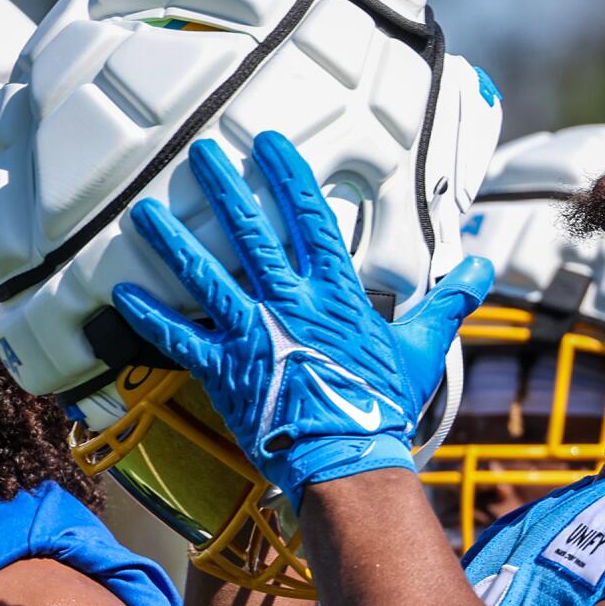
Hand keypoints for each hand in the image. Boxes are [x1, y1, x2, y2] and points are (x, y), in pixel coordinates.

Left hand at [113, 131, 491, 508]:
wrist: (349, 461)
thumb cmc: (385, 406)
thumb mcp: (423, 348)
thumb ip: (449, 301)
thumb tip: (484, 267)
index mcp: (336, 293)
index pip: (311, 219)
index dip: (289, 177)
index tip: (268, 144)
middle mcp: (290, 304)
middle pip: (249, 234)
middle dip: (224, 189)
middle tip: (200, 153)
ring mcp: (254, 335)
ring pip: (204, 277)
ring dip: (172, 242)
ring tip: (144, 211)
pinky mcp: (226, 371)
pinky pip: (180, 339)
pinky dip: (151, 318)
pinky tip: (121, 294)